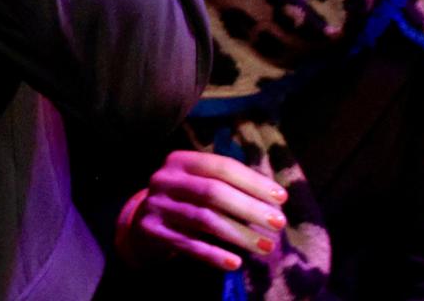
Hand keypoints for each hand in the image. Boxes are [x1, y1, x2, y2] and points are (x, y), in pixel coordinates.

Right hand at [115, 150, 288, 270]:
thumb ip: (229, 186)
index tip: (282, 198)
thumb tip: (275, 200)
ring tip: (266, 246)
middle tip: (279, 223)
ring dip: (239, 234)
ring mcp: (156, 205)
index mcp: (180, 161)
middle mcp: (165, 179)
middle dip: (250, 208)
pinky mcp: (153, 231)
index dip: (253, 182)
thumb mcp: (199, 184)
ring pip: (204, 219)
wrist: (142, 223)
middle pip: (213, 192)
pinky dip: (214, 255)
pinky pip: (189, 245)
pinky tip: (235, 262)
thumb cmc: (184, 201)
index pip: (221, 166)